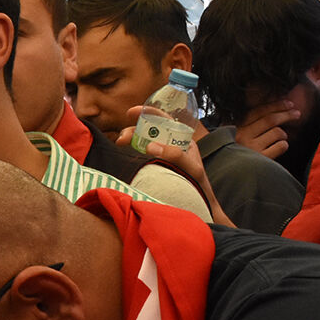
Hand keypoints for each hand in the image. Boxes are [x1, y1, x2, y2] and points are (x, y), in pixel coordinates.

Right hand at [119, 109, 234, 227]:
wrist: (199, 207)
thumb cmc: (199, 186)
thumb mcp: (191, 168)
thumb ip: (175, 155)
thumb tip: (149, 146)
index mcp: (182, 140)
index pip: (165, 120)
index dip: (148, 113)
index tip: (131, 113)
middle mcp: (170, 146)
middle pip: (149, 131)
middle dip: (133, 130)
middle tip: (121, 138)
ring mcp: (161, 156)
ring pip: (142, 142)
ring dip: (130, 140)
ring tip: (120, 144)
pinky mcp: (153, 168)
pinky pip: (140, 156)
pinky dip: (131, 153)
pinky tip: (124, 155)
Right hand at [233, 99, 298, 159]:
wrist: (229, 179)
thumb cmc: (236, 154)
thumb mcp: (236, 137)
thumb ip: (248, 125)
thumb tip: (273, 110)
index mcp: (235, 128)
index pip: (258, 111)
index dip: (275, 105)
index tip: (288, 104)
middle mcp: (242, 136)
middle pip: (270, 119)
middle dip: (287, 114)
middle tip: (296, 113)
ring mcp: (251, 148)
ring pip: (278, 132)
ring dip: (283, 135)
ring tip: (280, 140)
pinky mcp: (261, 159)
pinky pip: (281, 146)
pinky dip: (284, 146)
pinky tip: (278, 149)